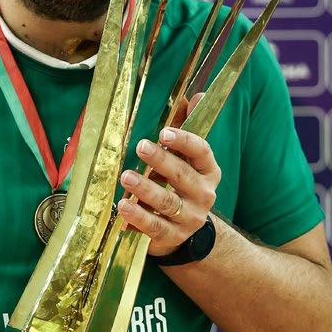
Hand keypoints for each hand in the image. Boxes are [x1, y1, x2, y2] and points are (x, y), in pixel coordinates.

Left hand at [117, 121, 220, 258]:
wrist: (186, 231)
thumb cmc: (181, 184)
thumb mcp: (187, 159)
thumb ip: (188, 127)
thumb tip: (194, 95)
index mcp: (208, 171)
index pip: (202, 153)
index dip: (184, 141)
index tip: (164, 133)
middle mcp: (203, 194)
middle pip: (182, 176)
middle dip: (161, 161)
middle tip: (141, 147)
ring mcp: (189, 218)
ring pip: (167, 202)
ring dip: (146, 189)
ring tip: (126, 177)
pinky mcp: (171, 236)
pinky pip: (154, 227)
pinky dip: (138, 218)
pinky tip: (123, 208)